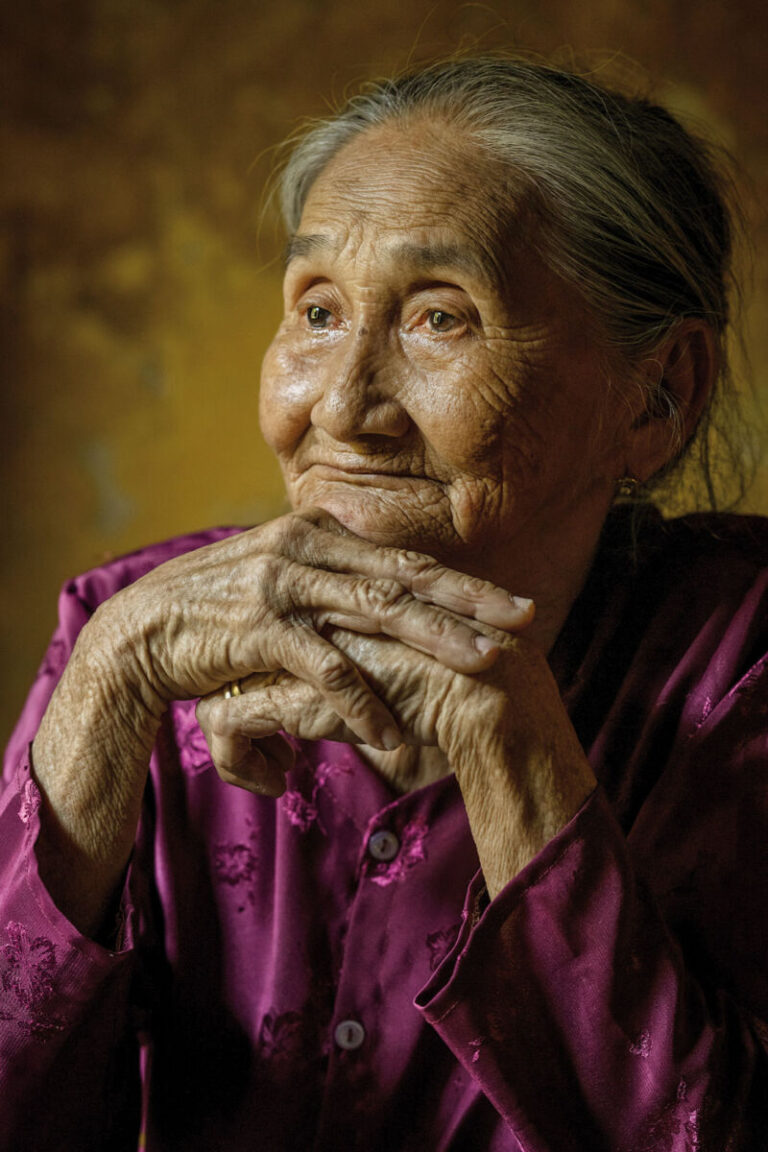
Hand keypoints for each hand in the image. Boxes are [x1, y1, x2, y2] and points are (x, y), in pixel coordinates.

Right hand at [30, 511, 531, 932]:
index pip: (404, 560)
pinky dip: (362, 702)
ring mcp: (283, 584)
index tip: (512, 603)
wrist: (141, 633)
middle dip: (471, 599)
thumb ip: (332, 580)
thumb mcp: (281, 581)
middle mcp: (306, 548)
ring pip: (377, 611)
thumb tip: (384, 596)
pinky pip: (325, 665)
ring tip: (486, 667)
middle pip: (405, 576)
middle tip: (526, 618)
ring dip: (436, 640)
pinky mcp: (258, 626)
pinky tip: (392, 734)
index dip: (461, 582)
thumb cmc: (219, 614)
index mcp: (317, 533)